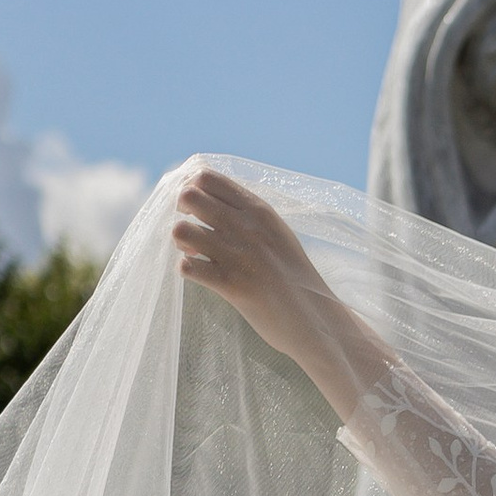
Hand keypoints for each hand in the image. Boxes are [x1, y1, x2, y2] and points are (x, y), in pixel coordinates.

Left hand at [172, 166, 334, 367]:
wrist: (315, 317)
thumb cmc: (294, 276)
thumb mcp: (277, 233)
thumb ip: (249, 215)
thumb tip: (212, 201)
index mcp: (259, 210)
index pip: (207, 178)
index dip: (191, 187)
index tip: (195, 206)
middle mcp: (247, 227)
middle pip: (189, 197)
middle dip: (180, 211)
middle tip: (192, 227)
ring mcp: (239, 255)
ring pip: (182, 231)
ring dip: (180, 241)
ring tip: (193, 252)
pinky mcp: (232, 285)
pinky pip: (188, 267)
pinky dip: (187, 269)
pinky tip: (199, 274)